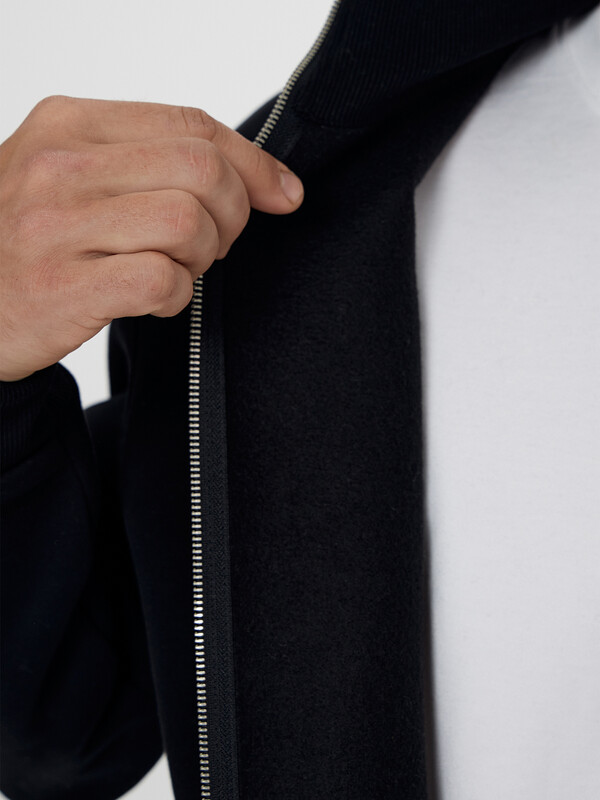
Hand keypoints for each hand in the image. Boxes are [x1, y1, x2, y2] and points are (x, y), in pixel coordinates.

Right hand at [0, 95, 303, 381]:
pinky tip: (152, 300)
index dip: (252, 163)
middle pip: (201, 171)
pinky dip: (176, 296)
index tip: (283, 194)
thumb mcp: (74, 178)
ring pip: (188, 222)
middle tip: (211, 245)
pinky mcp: (63, 287)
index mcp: (67, 125)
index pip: (190, 124)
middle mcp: (58, 166)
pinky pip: (162, 281)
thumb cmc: (30, 242)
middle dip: (232, 215)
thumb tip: (266, 180)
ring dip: (201, 257)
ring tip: (173, 270)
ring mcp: (56, 227)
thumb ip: (152, 163)